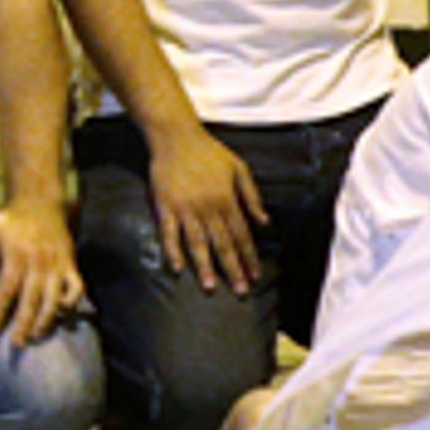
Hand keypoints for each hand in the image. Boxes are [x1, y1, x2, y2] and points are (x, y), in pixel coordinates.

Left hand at [0, 198, 84, 346]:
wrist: (40, 205)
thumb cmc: (9, 224)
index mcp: (16, 255)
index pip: (8, 287)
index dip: (1, 309)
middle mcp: (39, 262)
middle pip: (32, 298)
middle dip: (25, 322)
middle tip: (17, 343)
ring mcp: (57, 265)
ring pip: (55, 297)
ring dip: (47, 319)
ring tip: (36, 335)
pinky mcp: (71, 265)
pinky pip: (77, 288)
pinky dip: (72, 303)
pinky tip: (62, 315)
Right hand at [147, 126, 266, 293]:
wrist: (176, 137)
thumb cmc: (209, 152)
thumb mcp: (239, 169)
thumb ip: (252, 196)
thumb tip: (265, 222)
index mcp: (227, 199)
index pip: (242, 235)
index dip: (250, 257)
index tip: (255, 275)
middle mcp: (208, 208)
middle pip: (222, 244)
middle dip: (232, 269)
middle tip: (240, 291)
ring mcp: (185, 208)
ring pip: (197, 243)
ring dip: (204, 267)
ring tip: (209, 287)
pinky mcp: (165, 206)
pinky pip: (168, 234)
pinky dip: (173, 251)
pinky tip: (177, 268)